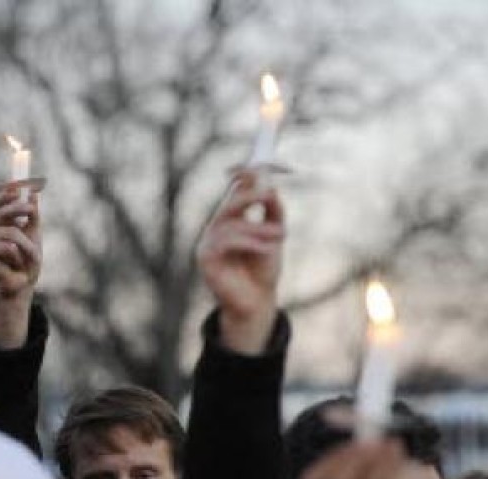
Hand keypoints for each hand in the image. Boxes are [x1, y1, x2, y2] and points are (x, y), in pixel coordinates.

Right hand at [0, 187, 40, 299]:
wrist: (23, 283)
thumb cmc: (27, 259)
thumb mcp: (34, 234)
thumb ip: (32, 215)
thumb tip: (33, 193)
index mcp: (1, 221)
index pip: (1, 201)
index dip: (9, 192)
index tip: (21, 185)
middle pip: (4, 211)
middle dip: (20, 209)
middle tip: (32, 211)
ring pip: (13, 234)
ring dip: (28, 248)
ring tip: (29, 258)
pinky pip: (9, 249)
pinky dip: (19, 258)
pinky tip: (14, 266)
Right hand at [197, 169, 283, 352]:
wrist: (256, 303)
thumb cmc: (263, 270)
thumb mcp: (273, 236)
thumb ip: (273, 212)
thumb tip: (272, 189)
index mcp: (230, 220)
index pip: (232, 191)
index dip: (243, 176)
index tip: (259, 167)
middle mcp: (216, 229)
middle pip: (228, 204)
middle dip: (248, 196)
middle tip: (268, 194)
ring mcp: (208, 244)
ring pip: (231, 224)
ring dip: (259, 228)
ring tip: (281, 237)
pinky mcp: (206, 260)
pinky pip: (226, 242)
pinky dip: (250, 243)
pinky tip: (267, 249)